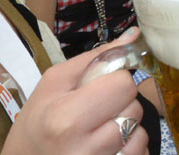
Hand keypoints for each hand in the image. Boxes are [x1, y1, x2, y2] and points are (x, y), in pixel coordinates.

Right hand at [3, 29, 147, 154]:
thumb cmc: (37, 121)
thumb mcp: (54, 82)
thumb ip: (96, 57)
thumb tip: (135, 35)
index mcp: (67, 118)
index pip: (123, 85)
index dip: (115, 80)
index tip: (99, 86)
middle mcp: (85, 148)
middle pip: (135, 108)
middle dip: (120, 103)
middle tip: (97, 109)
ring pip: (141, 133)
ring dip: (127, 127)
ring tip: (100, 129)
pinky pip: (141, 153)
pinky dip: (130, 147)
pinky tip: (107, 146)